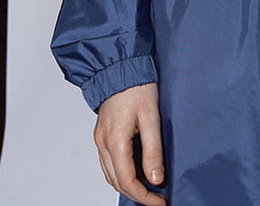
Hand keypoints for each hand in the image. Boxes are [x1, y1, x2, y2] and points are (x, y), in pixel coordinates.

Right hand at [94, 82, 166, 205]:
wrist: (121, 66)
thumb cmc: (137, 87)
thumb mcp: (152, 117)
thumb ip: (153, 150)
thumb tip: (156, 179)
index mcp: (115, 141)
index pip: (127, 181)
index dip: (144, 196)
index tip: (160, 201)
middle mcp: (102, 143)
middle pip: (116, 182)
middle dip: (136, 194)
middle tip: (156, 198)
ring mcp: (99, 139)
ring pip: (110, 174)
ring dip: (127, 185)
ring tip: (148, 188)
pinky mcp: (101, 134)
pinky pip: (107, 162)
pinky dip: (120, 172)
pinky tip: (134, 171)